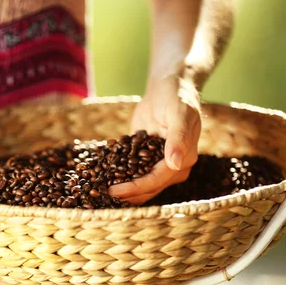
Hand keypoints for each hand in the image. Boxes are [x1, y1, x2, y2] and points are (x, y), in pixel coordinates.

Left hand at [110, 74, 201, 204]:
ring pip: (142, 185)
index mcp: (184, 158)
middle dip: (127, 193)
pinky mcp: (148, 159)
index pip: (158, 179)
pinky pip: (135, 173)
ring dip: (124, 191)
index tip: (115, 190)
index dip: (137, 187)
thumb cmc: (177, 96)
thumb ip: (179, 137)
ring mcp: (161, 164)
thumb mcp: (180, 113)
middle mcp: (175, 166)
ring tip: (100, 196)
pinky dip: (121, 178)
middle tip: (101, 196)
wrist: (168, 87)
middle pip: (149, 187)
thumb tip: (175, 163)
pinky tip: (103, 182)